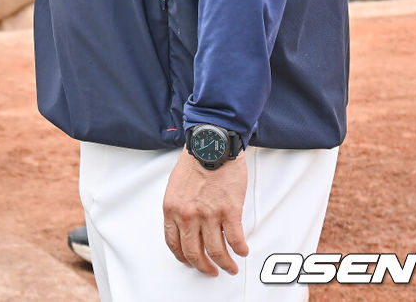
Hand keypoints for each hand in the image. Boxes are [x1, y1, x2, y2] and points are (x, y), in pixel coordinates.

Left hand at [162, 149, 248, 276]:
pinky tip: (242, 252)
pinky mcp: (229, 211)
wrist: (212, 144)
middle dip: (204, 267)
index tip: (191, 262)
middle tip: (211, 271)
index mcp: (172, 208)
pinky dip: (240, 250)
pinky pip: (236, 240)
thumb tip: (186, 227)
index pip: (174, 243)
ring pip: (216, 251)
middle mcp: (188, 215)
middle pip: (194, 253)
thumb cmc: (195, 161)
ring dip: (225, 264)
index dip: (183, 257)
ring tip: (230, 267)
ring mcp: (209, 215)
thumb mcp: (176, 185)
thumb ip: (178, 207)